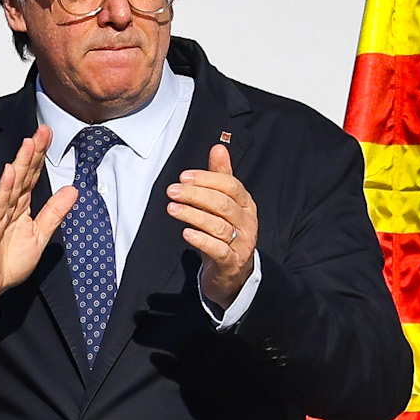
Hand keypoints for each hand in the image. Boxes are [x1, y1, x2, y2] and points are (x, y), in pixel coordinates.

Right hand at [0, 124, 76, 317]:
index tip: (49, 134)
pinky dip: (3, 189)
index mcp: (20, 205)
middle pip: (21, 173)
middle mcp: (6, 204)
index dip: (40, 155)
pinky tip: (9, 174)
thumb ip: (54, 212)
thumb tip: (72, 190)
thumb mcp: (39, 235)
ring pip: (10, 184)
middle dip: (32, 151)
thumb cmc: (7, 261)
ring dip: (19, 164)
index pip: (31, 175)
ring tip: (29, 144)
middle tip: (42, 130)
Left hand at [168, 136, 258, 309]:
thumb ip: (220, 176)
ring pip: (219, 226)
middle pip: (223, 204)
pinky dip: (201, 240)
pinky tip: (186, 233)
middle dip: (196, 195)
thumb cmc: (227, 233)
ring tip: (172, 208)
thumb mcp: (225, 204)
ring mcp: (242, 243)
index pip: (230, 186)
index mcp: (246, 204)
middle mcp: (247, 222)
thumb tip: (218, 147)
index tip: (183, 177)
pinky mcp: (232, 262)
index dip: (206, 179)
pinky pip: (218, 249)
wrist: (234, 273)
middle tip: (172, 191)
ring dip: (193, 215)